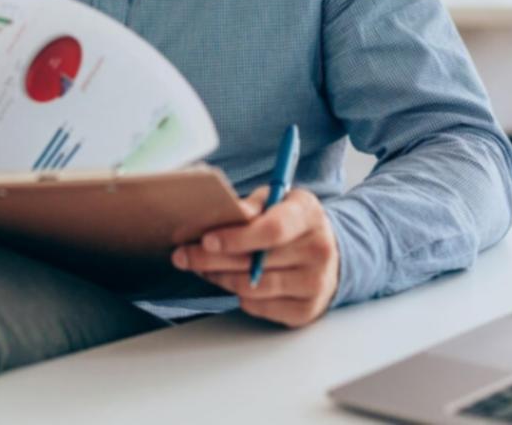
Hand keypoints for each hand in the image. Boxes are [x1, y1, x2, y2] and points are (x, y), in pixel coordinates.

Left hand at [171, 187, 339, 327]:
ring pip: (253, 287)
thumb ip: (252, 205)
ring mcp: (315, 284)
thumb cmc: (291, 222)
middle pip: (256, 262)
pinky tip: (229, 280)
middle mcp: (318, 250)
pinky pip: (259, 306)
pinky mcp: (306, 311)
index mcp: (309, 214)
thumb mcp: (275, 201)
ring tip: (202, 267)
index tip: (206, 240)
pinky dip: (238, 294)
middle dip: (212, 259)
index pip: (272, 230)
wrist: (329, 254)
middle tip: (182, 255)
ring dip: (220, 277)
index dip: (236, 237)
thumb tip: (229, 210)